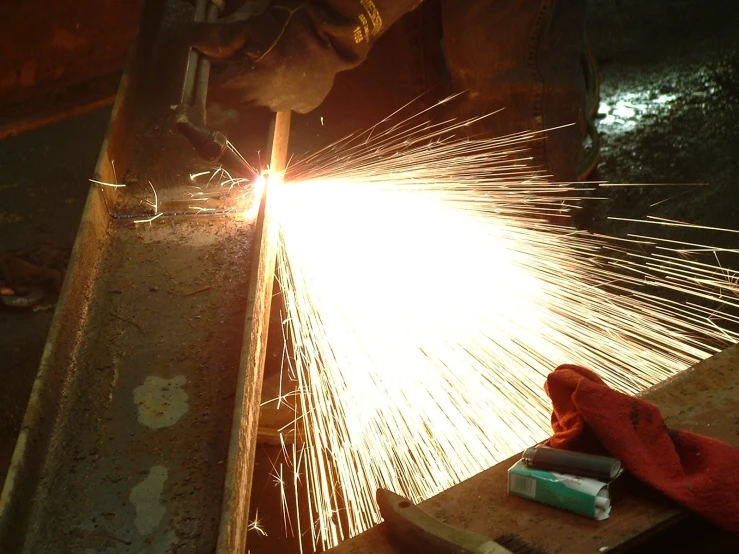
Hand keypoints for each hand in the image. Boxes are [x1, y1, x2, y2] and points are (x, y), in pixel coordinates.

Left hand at [190, 0, 423, 112]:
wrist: (341, 31)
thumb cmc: (294, 20)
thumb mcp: (252, 21)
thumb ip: (219, 37)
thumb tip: (189, 43)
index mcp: (250, 81)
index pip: (211, 88)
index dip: (202, 74)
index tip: (201, 59)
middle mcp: (265, 101)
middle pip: (230, 96)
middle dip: (225, 77)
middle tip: (232, 52)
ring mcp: (285, 105)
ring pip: (252, 99)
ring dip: (248, 82)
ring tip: (259, 57)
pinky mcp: (303, 104)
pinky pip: (277, 100)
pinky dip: (273, 86)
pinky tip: (281, 68)